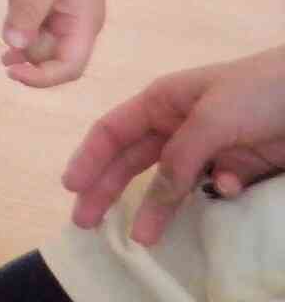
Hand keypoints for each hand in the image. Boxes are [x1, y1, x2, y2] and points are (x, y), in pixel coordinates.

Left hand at [0, 0, 105, 87]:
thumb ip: (26, 16)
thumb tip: (14, 47)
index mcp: (84, 26)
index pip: (68, 68)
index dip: (41, 78)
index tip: (11, 72)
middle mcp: (78, 24)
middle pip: (49, 53)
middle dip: (24, 45)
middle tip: (5, 31)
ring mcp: (66, 12)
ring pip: (37, 34)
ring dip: (20, 21)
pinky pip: (34, 15)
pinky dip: (21, 7)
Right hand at [64, 46, 284, 244]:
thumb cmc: (256, 91)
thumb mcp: (211, 118)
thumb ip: (179, 157)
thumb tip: (153, 196)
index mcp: (161, 102)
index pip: (113, 131)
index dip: (89, 158)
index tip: (72, 188)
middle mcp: (177, 125)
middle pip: (134, 161)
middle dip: (109, 189)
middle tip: (87, 222)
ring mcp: (208, 146)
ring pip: (173, 182)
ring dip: (159, 208)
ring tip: (144, 238)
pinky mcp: (238, 164)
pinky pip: (216, 185)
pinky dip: (219, 190)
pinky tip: (229, 186)